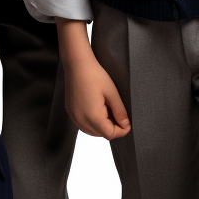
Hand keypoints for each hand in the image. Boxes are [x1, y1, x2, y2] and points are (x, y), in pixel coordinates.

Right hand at [56, 18, 129, 139]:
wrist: (76, 64)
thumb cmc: (94, 75)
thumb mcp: (112, 93)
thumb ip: (120, 111)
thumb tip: (125, 125)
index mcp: (92, 117)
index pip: (110, 134)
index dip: (121, 131)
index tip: (128, 123)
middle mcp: (80, 120)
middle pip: (101, 134)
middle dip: (112, 128)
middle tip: (119, 115)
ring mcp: (74, 116)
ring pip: (91, 131)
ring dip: (102, 126)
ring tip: (108, 111)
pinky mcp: (70, 111)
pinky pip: (83, 124)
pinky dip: (92, 122)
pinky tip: (97, 109)